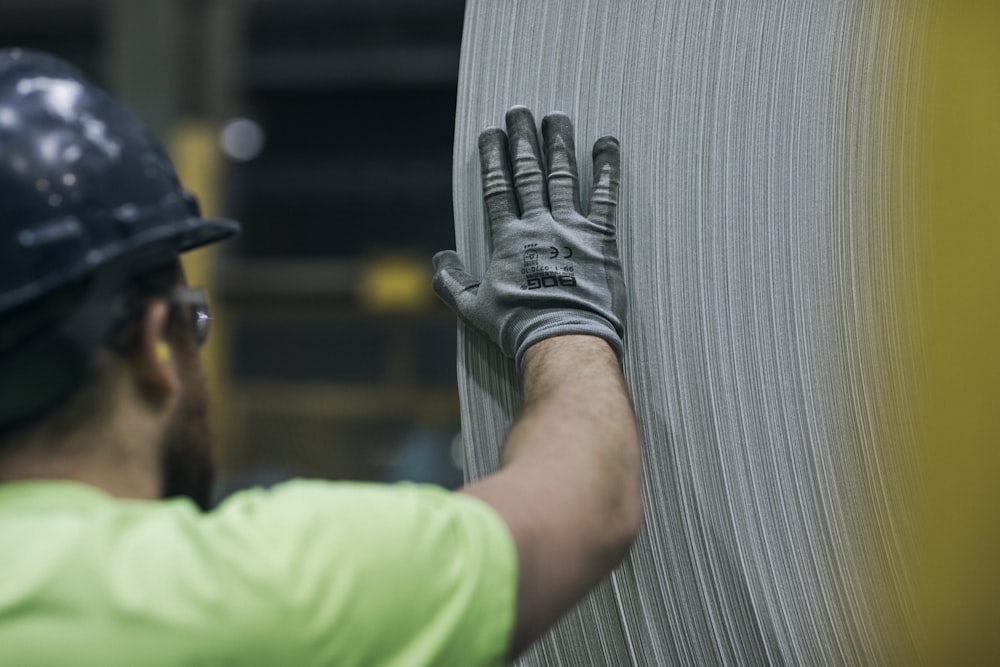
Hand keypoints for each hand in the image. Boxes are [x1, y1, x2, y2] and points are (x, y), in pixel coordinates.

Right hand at [433, 106, 625, 366]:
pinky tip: (607, 144)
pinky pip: (605, 197)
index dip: (493, 158)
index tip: (491, 132)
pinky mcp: (601, 239)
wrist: (563, 340)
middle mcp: (538, 226)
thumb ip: (452, 282)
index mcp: (508, 239)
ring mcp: (571, 229)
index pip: (498, 187)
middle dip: (523, 140)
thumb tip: (437, 261)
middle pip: (529, 173)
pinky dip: (607, 169)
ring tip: (557, 117)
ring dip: (559, 144)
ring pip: (562, 176)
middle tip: (520, 110)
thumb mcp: (474, 309)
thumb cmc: (518, 328)